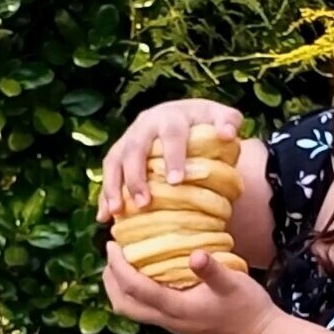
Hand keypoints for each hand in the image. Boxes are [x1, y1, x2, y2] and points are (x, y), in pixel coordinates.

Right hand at [97, 99, 243, 221]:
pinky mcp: (119, 152)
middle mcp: (146, 124)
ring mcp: (129, 137)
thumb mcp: (222, 117)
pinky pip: (108, 173)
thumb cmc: (207, 124)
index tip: (177, 182)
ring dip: (114, 186)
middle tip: (144, 203)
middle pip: (135, 148)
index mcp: (172, 116)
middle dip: (137, 176)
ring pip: (115, 159)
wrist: (185, 117)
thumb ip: (230, 122)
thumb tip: (229, 135)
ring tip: (117, 212)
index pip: (172, 135)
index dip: (173, 157)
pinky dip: (104, 194)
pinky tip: (104, 217)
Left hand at [102, 242, 280, 333]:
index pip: (134, 288)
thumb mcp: (234, 283)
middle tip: (112, 252)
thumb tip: (195, 254)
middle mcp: (168, 319)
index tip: (112, 244)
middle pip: (123, 304)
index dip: (118, 266)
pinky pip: (144, 309)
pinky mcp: (177, 323)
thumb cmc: (248, 308)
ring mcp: (171, 324)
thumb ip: (213, 270)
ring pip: (131, 310)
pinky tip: (146, 274)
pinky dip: (134, 292)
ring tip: (122, 262)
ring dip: (119, 288)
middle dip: (110, 279)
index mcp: (176, 308)